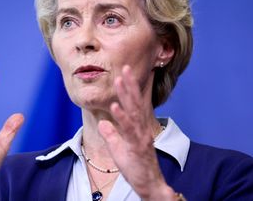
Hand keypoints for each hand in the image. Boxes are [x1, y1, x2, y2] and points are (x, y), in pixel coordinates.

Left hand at [98, 65, 175, 200]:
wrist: (149, 185)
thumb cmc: (136, 167)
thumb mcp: (119, 149)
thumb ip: (112, 135)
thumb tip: (103, 123)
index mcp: (138, 128)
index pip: (134, 104)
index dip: (130, 89)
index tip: (125, 73)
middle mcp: (141, 128)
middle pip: (135, 103)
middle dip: (129, 84)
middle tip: (125, 67)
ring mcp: (140, 136)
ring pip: (133, 112)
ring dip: (125, 95)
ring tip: (119, 80)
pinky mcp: (137, 146)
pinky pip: (129, 130)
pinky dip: (122, 117)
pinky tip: (114, 106)